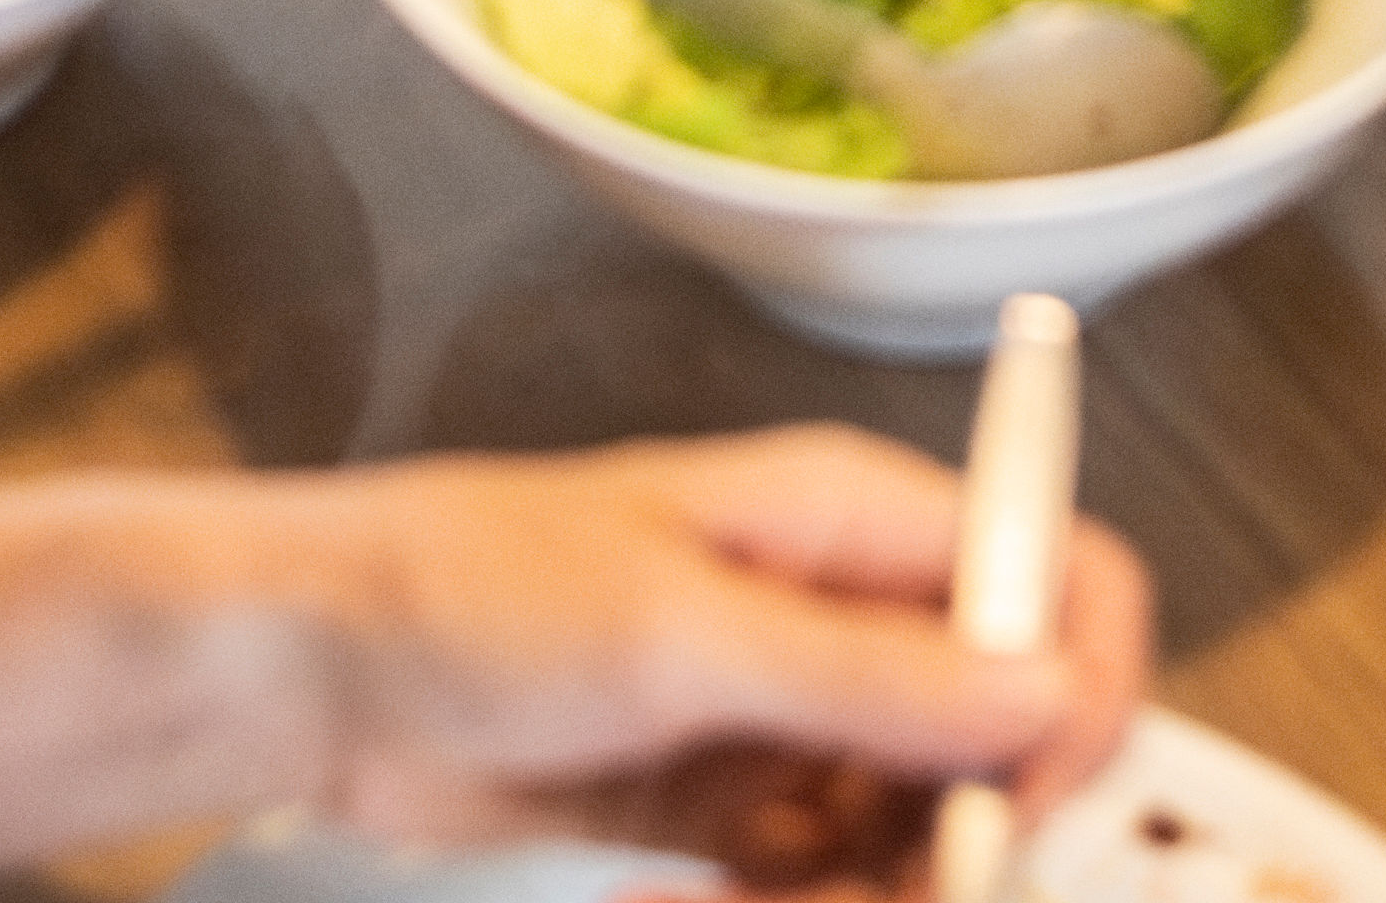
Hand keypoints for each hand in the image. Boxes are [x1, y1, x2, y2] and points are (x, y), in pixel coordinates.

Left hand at [299, 430, 1151, 886]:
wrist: (312, 671)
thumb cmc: (468, 590)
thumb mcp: (677, 633)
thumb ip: (867, 673)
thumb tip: (1046, 695)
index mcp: (852, 521)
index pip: (1054, 581)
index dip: (1073, 696)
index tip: (1016, 807)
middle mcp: (844, 613)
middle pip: (1000, 738)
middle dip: (961, 839)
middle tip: (879, 898)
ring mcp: (791, 716)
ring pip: (919, 832)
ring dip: (869, 900)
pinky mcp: (734, 807)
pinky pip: (830, 884)